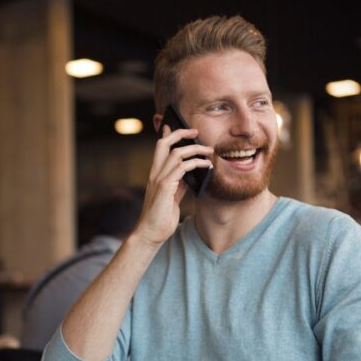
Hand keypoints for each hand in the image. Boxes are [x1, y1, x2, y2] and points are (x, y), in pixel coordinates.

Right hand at [133, 125, 212, 246]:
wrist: (151, 233)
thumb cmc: (161, 218)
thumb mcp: (173, 197)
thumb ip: (180, 183)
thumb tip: (193, 173)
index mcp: (155, 175)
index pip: (159, 149)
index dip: (167, 135)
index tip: (175, 126)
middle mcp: (155, 174)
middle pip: (164, 144)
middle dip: (179, 133)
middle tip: (194, 131)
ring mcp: (158, 179)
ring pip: (175, 153)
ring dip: (194, 149)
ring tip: (209, 151)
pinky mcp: (164, 187)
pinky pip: (182, 168)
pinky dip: (196, 163)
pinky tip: (207, 165)